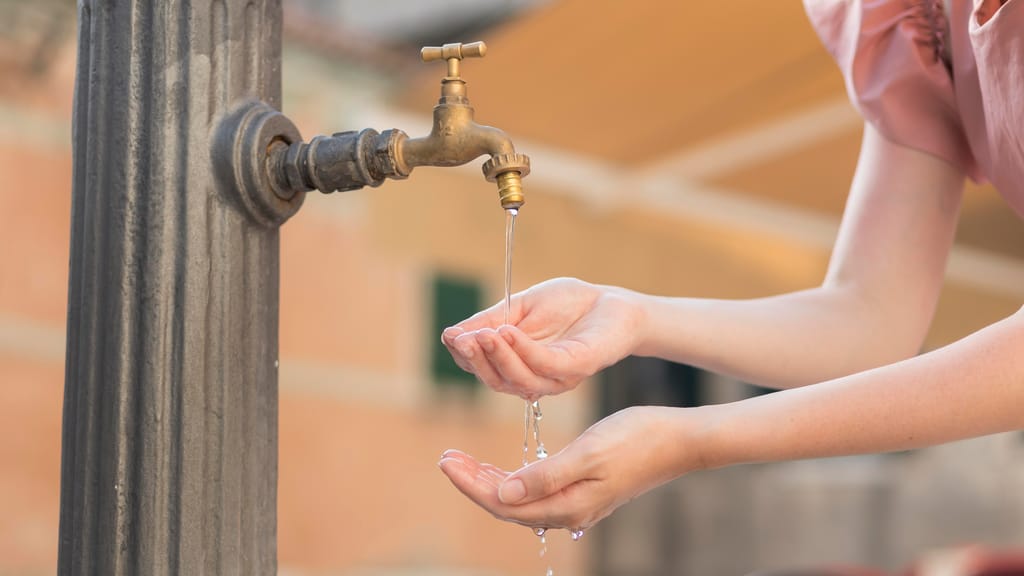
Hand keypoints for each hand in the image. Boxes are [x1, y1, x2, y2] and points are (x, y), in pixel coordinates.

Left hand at [437, 406, 702, 530]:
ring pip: (520, 499)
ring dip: (490, 480)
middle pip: (507, 504)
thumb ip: (545, 475)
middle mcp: (569, 510)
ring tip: (463, 461)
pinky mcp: (583, 490)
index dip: (471, 483)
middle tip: (446, 457)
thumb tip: (503, 492)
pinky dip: (513, 479)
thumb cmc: (637, 439)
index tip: (446, 460)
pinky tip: (502, 468)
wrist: (679, 439)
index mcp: (567, 504)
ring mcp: (576, 502)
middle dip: (473, 482)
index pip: (503, 502)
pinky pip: (536, 492)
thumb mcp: (588, 452)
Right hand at [441, 277, 642, 398]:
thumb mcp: (520, 307)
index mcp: (518, 366)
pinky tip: (508, 332)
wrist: (612, 300)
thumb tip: (451, 334)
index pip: (483, 368)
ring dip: (497, 357)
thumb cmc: (568, 304)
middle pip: (497, 381)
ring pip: (519, 379)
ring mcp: (557, 377)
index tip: (450, 335)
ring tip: (482, 334)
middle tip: (461, 339)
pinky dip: (523, 350)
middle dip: (476, 360)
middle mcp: (535, 379)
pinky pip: (545, 365)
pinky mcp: (577, 367)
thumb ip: (490, 321)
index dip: (464, 355)